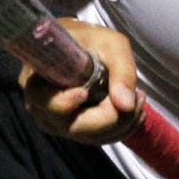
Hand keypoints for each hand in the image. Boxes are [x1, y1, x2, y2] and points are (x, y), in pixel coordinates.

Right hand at [23, 18, 142, 145]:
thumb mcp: (111, 44)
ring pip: (90, 137)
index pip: (45, 103)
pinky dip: (122, 128)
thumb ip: (121, 70)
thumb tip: (126, 105)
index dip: (64, 103)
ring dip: (122, 124)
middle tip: (137, 96)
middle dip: (111, 118)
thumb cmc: (90, 39)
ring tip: (139, 97)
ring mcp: (59, 123)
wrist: (81, 44)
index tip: (83, 92)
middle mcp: (44, 109)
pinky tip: (135, 109)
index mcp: (39, 82)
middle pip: (74, 127)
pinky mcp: (75, 128)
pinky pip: (99, 138)